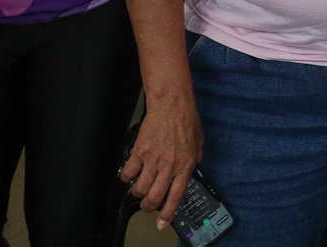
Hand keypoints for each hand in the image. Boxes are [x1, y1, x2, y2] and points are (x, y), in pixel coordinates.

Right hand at [120, 96, 202, 228]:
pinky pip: (129, 172)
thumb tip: (196, 164)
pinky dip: (127, 176)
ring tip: (138, 188)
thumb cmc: (186, 118)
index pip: (176, 196)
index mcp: (185, 165)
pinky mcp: (140, 151)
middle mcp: (169, 166)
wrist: (172, 103)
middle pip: (155, 198)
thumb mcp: (199, 141)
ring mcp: (153, 159)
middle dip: (148, 206)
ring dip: (137, 192)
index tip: (162, 224)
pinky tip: (129, 173)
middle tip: (146, 204)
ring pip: (140, 188)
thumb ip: (197, 156)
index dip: (168, 213)